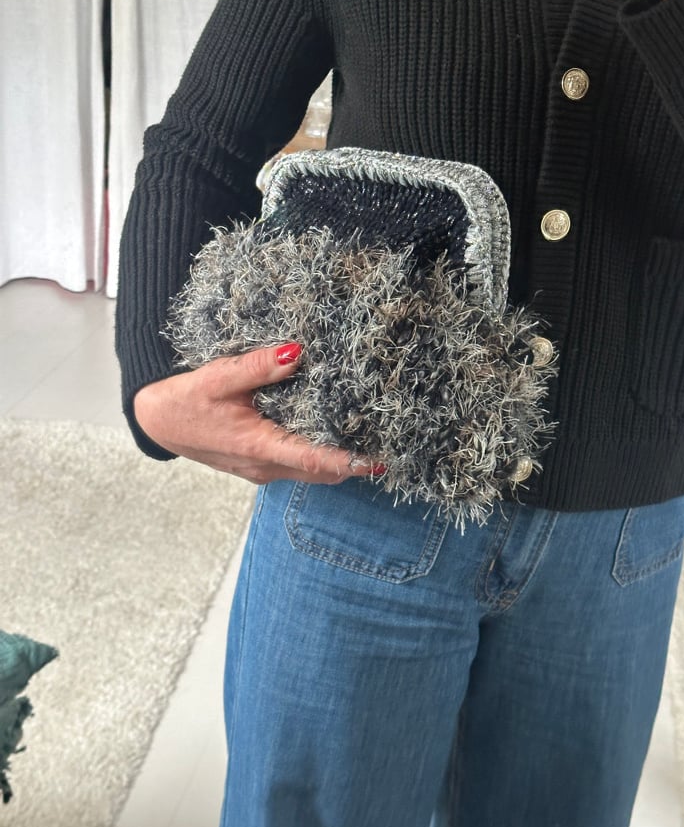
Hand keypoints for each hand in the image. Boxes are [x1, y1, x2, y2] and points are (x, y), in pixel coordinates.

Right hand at [133, 343, 382, 485]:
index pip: (313, 461)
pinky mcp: (258, 464)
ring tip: (366, 436)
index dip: (350, 461)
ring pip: (309, 472)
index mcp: (258, 446)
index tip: (379, 460)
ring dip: (337, 461)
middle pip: (320, 473)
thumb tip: (296, 353)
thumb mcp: (217, 377)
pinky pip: (295, 466)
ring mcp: (261, 469)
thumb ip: (258, 367)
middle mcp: (264, 465)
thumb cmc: (183, 401)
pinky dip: (317, 456)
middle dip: (353, 463)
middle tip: (386, 442)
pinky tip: (329, 431)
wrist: (155, 422)